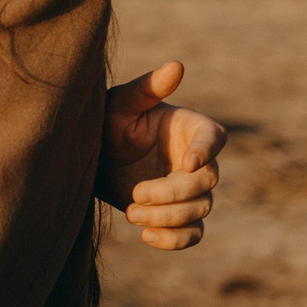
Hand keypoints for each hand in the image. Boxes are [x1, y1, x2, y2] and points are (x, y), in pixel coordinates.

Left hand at [99, 61, 225, 249]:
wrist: (93, 157)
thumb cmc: (108, 121)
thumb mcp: (121, 103)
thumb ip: (148, 88)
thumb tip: (176, 65)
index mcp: (190, 129)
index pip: (214, 139)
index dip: (206, 152)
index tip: (187, 164)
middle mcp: (197, 160)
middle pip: (207, 183)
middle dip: (172, 193)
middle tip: (135, 195)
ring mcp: (190, 190)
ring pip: (200, 211)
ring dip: (168, 217)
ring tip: (131, 212)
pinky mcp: (179, 216)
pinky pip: (192, 235)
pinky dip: (174, 241)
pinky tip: (145, 235)